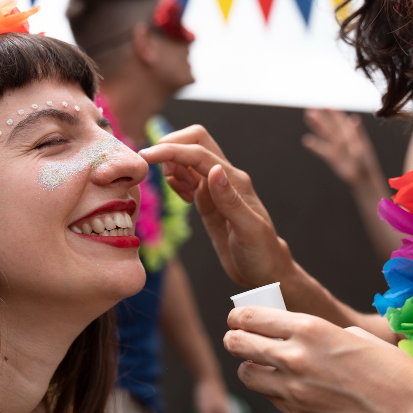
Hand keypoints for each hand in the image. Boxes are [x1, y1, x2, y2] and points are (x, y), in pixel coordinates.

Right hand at [139, 125, 293, 287]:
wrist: (266, 271)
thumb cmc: (262, 254)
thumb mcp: (249, 231)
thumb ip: (230, 201)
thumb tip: (214, 171)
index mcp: (234, 181)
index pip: (198, 153)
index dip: (171, 150)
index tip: (146, 156)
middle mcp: (225, 178)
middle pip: (195, 141)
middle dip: (171, 148)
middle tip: (161, 175)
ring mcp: (216, 188)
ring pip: (188, 157)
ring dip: (173, 165)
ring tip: (180, 195)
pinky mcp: (208, 200)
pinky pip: (187, 176)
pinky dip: (176, 179)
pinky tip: (183, 199)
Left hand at [223, 306, 412, 412]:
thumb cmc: (394, 373)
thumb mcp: (358, 337)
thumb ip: (323, 334)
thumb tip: (303, 337)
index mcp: (310, 329)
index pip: (251, 317)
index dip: (238, 316)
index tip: (238, 318)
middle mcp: (295, 358)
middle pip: (237, 344)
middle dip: (234, 339)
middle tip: (238, 339)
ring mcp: (294, 391)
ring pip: (247, 375)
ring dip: (251, 369)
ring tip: (263, 367)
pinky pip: (272, 400)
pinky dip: (274, 393)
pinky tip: (291, 389)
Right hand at [302, 109, 383, 191]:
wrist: (363, 178)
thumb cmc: (365, 162)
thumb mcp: (362, 146)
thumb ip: (357, 132)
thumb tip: (354, 118)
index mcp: (351, 133)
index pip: (341, 120)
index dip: (334, 112)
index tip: (326, 106)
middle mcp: (342, 138)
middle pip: (329, 125)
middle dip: (321, 117)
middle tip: (310, 109)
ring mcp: (336, 147)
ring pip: (324, 134)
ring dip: (316, 126)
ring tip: (308, 117)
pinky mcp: (331, 157)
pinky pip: (321, 149)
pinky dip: (314, 145)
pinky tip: (306, 140)